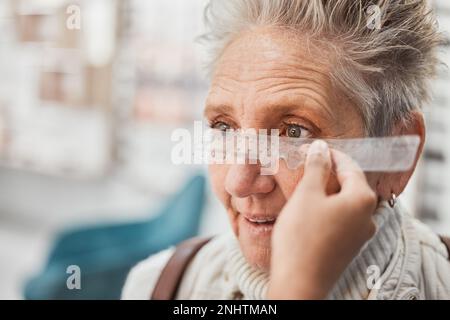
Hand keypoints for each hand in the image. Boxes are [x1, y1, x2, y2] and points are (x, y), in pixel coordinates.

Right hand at [267, 140, 377, 298]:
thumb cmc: (302, 237)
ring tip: (304, 186)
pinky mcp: (348, 247)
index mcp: (362, 199)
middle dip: (328, 172)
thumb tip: (320, 147)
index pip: (349, 165)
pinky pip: (341, 218)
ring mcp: (360, 234)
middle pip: (349, 184)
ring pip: (344, 202)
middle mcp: (368, 216)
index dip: (329, 154)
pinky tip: (308, 210)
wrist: (299, 282)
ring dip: (326, 191)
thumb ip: (316, 167)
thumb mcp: (306, 194)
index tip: (312, 148)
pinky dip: (327, 208)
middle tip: (306, 165)